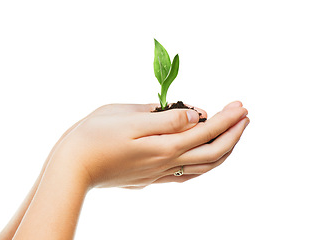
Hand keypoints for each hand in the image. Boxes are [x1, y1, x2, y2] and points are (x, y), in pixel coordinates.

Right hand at [54, 101, 248, 188]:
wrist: (72, 169)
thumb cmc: (94, 137)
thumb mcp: (127, 117)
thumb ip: (165, 119)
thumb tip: (194, 116)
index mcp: (163, 146)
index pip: (205, 130)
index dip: (226, 118)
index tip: (240, 105)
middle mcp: (166, 163)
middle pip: (212, 152)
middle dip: (232, 133)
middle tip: (244, 116)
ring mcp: (160, 174)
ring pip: (203, 166)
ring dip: (224, 150)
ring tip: (233, 135)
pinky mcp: (151, 178)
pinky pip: (188, 174)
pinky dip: (204, 164)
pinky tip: (206, 158)